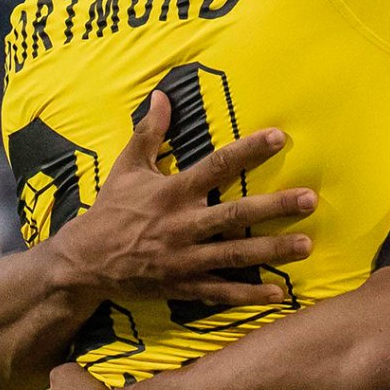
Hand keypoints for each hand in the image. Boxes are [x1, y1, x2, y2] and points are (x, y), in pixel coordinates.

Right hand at [51, 90, 315, 305]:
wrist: (81, 263)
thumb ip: (149, 132)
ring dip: (272, 251)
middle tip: (309, 199)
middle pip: (234, 214)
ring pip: (235, 255)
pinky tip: (279, 294)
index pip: (215, 166)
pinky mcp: (183, 286)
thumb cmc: (110, 211)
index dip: (247, 151)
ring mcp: (184, 259)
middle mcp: (181, 226)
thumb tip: (161, 94)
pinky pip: (221, 292)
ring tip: (307, 245)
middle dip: (274, 207)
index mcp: (171, 193)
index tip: (279, 137)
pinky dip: (249, 295)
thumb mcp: (126, 168)